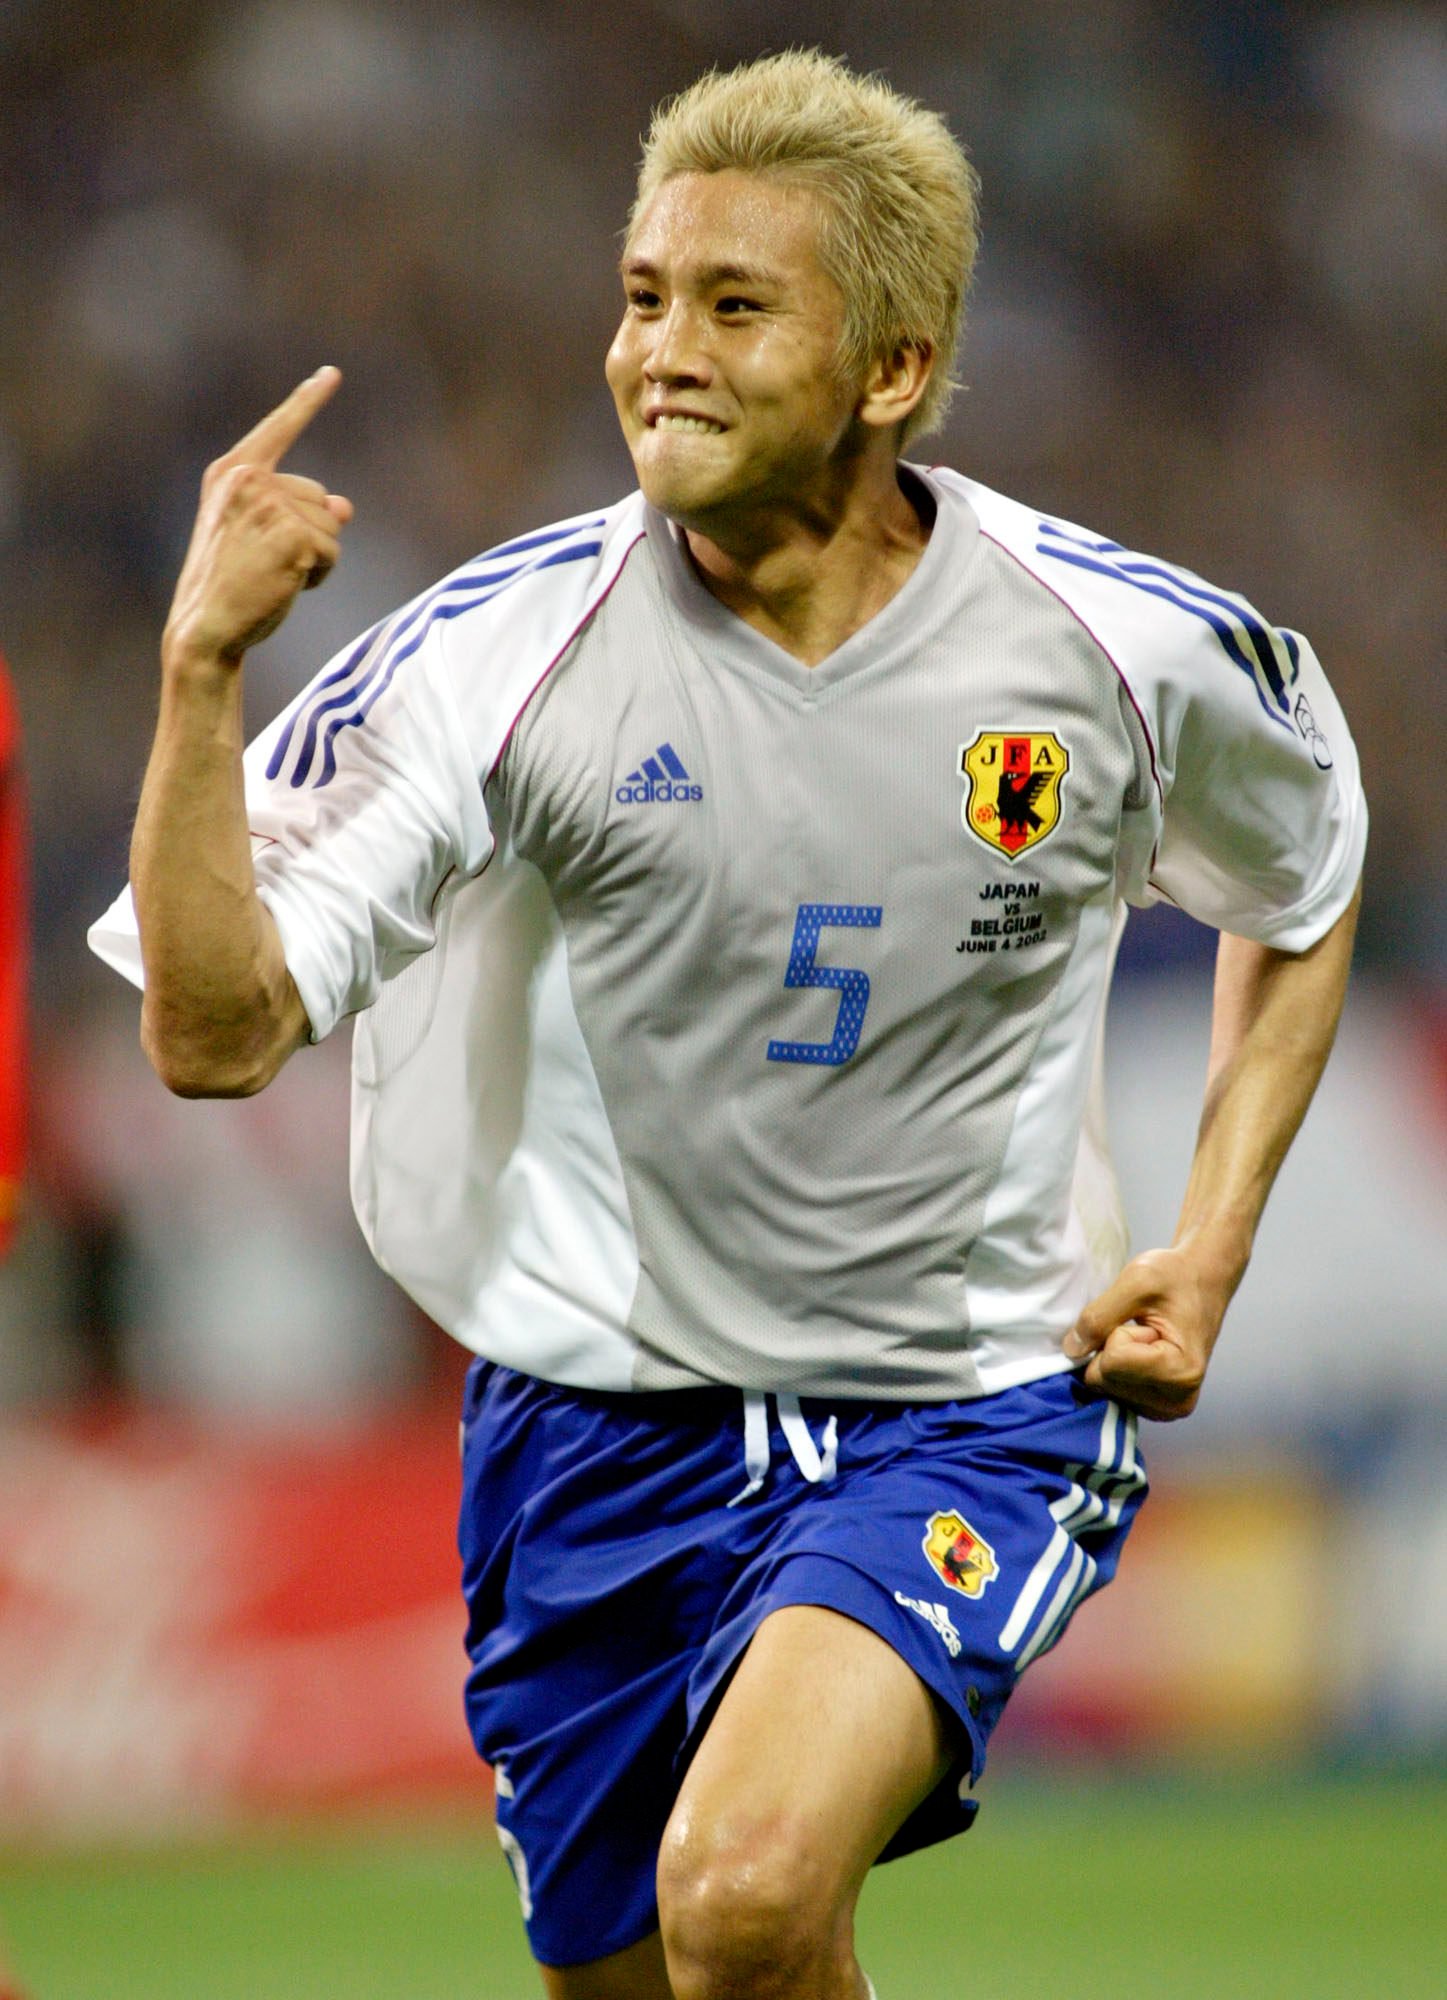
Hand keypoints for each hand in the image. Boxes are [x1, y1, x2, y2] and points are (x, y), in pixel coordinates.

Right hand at [164, 367, 353, 667]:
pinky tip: (286, 584)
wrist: (206, 627)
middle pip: (319, 497)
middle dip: (309, 534)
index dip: (308, 401)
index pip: (279, 429)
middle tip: (265, 563)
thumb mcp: (260, 537)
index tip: (331, 374)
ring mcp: (270, 503)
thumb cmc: (230, 585)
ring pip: (331, 525)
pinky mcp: (292, 533)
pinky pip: (333, 550)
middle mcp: (248, 479)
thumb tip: (346, 505)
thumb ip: (297, 511)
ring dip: (316, 557)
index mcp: (231, 473)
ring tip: (272, 574)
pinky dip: (320, 574)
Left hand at [1062, 1244, 1236, 1421]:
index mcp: (1181, 1372)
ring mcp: (1166, 1409)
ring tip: (1147, 1337)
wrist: (1201, 1281)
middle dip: (1113, 1347)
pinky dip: (1116, 1368)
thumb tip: (1071, 1350)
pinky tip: (1141, 1353)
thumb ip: (1099, 1316)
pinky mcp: (1155, 1408)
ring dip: (1114, 1357)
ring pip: (1102, 1387)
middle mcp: (1177, 1401)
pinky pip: (1109, 1391)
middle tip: (1145, 1327)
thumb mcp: (1136, 1281)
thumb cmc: (1175, 1277)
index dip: (1117, 1332)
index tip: (1147, 1320)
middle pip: (1103, 1380)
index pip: (1111, 1362)